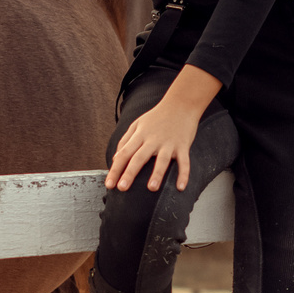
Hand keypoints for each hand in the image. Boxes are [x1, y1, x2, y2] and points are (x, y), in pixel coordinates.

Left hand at [107, 65, 222, 192]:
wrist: (181, 104)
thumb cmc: (157, 116)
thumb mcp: (137, 124)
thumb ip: (125, 140)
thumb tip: (115, 159)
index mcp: (140, 135)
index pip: (124, 153)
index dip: (115, 169)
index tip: (109, 184)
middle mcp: (153, 140)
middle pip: (139, 157)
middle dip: (130, 173)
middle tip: (122, 188)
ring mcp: (169, 143)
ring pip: (162, 160)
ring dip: (157, 174)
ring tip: (151, 188)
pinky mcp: (183, 145)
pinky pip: (184, 162)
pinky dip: (184, 174)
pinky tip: (180, 187)